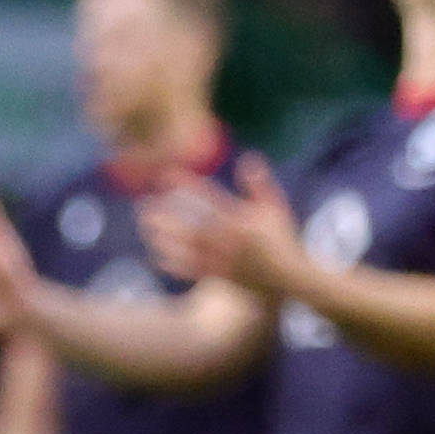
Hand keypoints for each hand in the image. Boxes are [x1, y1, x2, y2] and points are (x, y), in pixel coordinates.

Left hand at [140, 152, 303, 293]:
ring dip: (165, 238)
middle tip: (144, 207)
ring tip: (145, 227)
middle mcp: (230, 242)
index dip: (188, 186)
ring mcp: (224, 261)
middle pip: (191, 227)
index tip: (167, 175)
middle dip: (166, 217)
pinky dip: (174, 264)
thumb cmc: (282, 238)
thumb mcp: (276, 207)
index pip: (210, 199)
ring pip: (188, 249)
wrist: (290, 277)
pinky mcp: (221, 277)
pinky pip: (193, 271)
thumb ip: (259, 183)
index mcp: (242, 221)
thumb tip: (248, 157)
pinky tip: (157, 255)